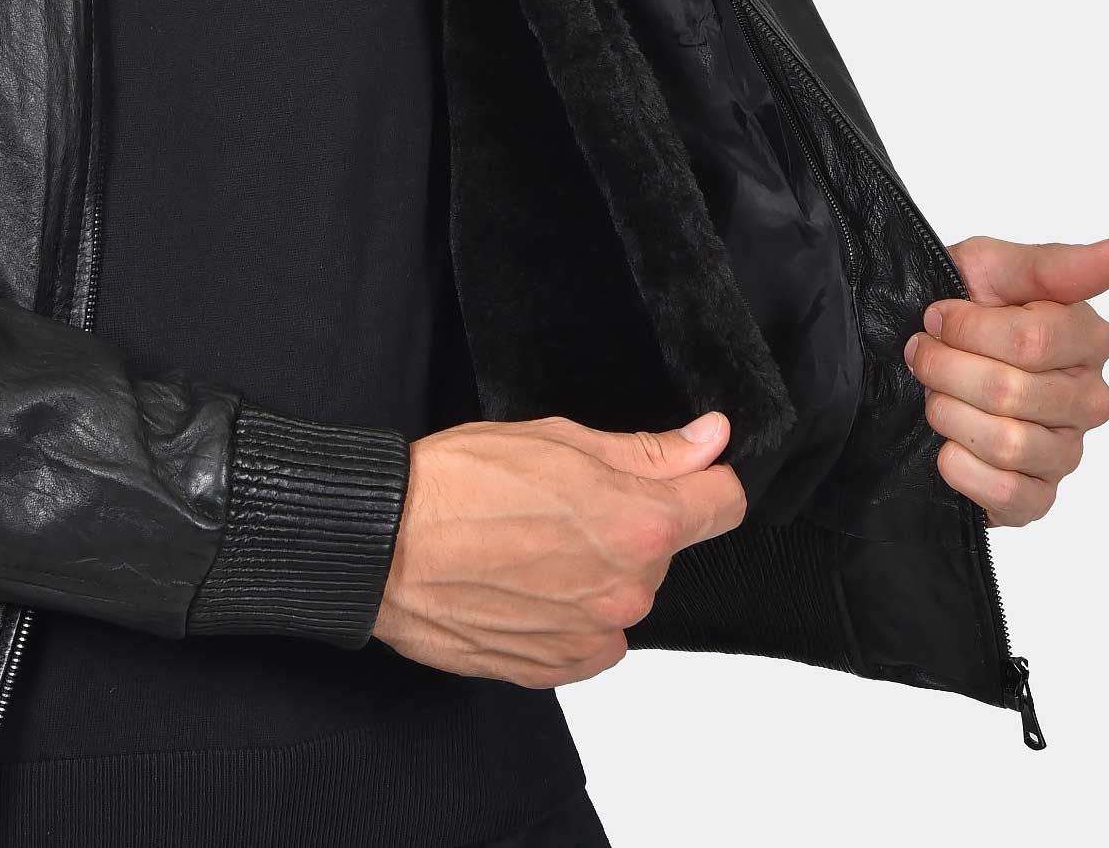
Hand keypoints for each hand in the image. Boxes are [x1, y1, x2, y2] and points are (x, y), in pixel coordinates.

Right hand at [371, 409, 743, 685]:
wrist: (384, 546)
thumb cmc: (460, 483)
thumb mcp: (561, 440)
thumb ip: (649, 451)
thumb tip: (710, 441)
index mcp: (639, 523)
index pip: (724, 503)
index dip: (703, 480)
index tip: (679, 474)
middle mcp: (628, 589)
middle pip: (664, 547)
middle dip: (630, 521)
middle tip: (564, 501)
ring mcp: (593, 637)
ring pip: (624, 592)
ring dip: (596, 569)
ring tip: (530, 543)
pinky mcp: (557, 669)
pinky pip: (590, 636)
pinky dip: (568, 612)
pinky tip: (522, 582)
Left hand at [903, 234, 1108, 523]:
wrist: (919, 357)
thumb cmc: (961, 305)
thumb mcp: (993, 267)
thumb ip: (1055, 266)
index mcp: (1088, 338)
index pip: (1031, 342)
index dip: (966, 328)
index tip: (939, 315)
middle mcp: (1090, 399)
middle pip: (1010, 392)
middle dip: (947, 369)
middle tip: (925, 354)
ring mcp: (1066, 453)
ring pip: (1008, 443)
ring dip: (948, 414)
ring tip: (936, 395)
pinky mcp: (1037, 498)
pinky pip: (1008, 496)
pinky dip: (963, 470)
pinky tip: (948, 445)